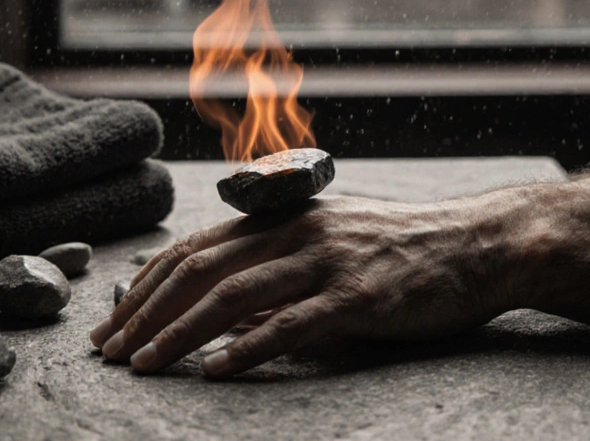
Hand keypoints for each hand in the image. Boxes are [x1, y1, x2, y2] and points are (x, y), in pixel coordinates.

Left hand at [89, 194, 524, 376]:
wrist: (479, 245)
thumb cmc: (406, 249)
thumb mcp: (333, 243)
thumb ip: (279, 266)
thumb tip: (225, 308)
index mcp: (285, 218)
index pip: (195, 247)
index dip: (146, 284)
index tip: (114, 319)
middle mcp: (297, 231)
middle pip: (200, 268)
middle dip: (145, 311)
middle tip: (109, 351)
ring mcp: (327, 260)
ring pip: (232, 294)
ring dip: (178, 332)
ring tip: (143, 365)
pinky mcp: (359, 295)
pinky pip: (290, 323)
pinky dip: (246, 348)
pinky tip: (216, 372)